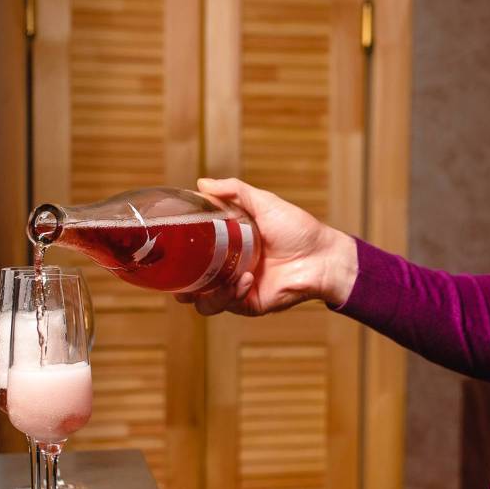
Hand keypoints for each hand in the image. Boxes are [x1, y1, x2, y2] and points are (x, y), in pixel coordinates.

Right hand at [175, 178, 357, 315]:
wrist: (323, 256)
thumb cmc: (298, 229)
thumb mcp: (263, 203)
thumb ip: (233, 191)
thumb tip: (201, 183)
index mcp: (228, 248)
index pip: (194, 256)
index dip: (178, 258)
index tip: (166, 250)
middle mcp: (230, 270)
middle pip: (193, 286)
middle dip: (180, 288)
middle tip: (175, 279)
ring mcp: (239, 289)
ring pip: (206, 303)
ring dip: (207, 293)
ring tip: (222, 279)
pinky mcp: (252, 304)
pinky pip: (230, 305)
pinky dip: (232, 293)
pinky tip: (244, 279)